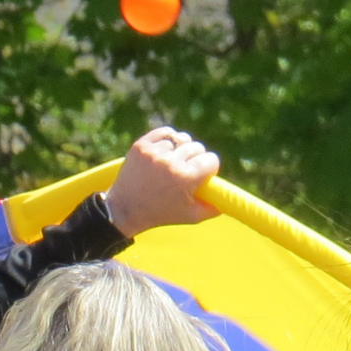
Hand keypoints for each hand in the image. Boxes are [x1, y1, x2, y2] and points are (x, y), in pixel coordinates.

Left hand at [103, 127, 219, 236]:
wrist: (125, 208)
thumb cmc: (160, 214)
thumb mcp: (190, 217)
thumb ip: (212, 208)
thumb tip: (226, 202)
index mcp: (186, 178)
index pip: (212, 160)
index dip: (209, 168)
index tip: (202, 175)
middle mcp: (171, 162)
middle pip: (198, 148)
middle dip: (195, 159)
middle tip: (186, 171)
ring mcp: (155, 152)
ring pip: (181, 138)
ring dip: (181, 148)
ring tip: (173, 161)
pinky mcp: (142, 145)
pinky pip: (165, 133)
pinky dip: (167, 140)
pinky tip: (164, 152)